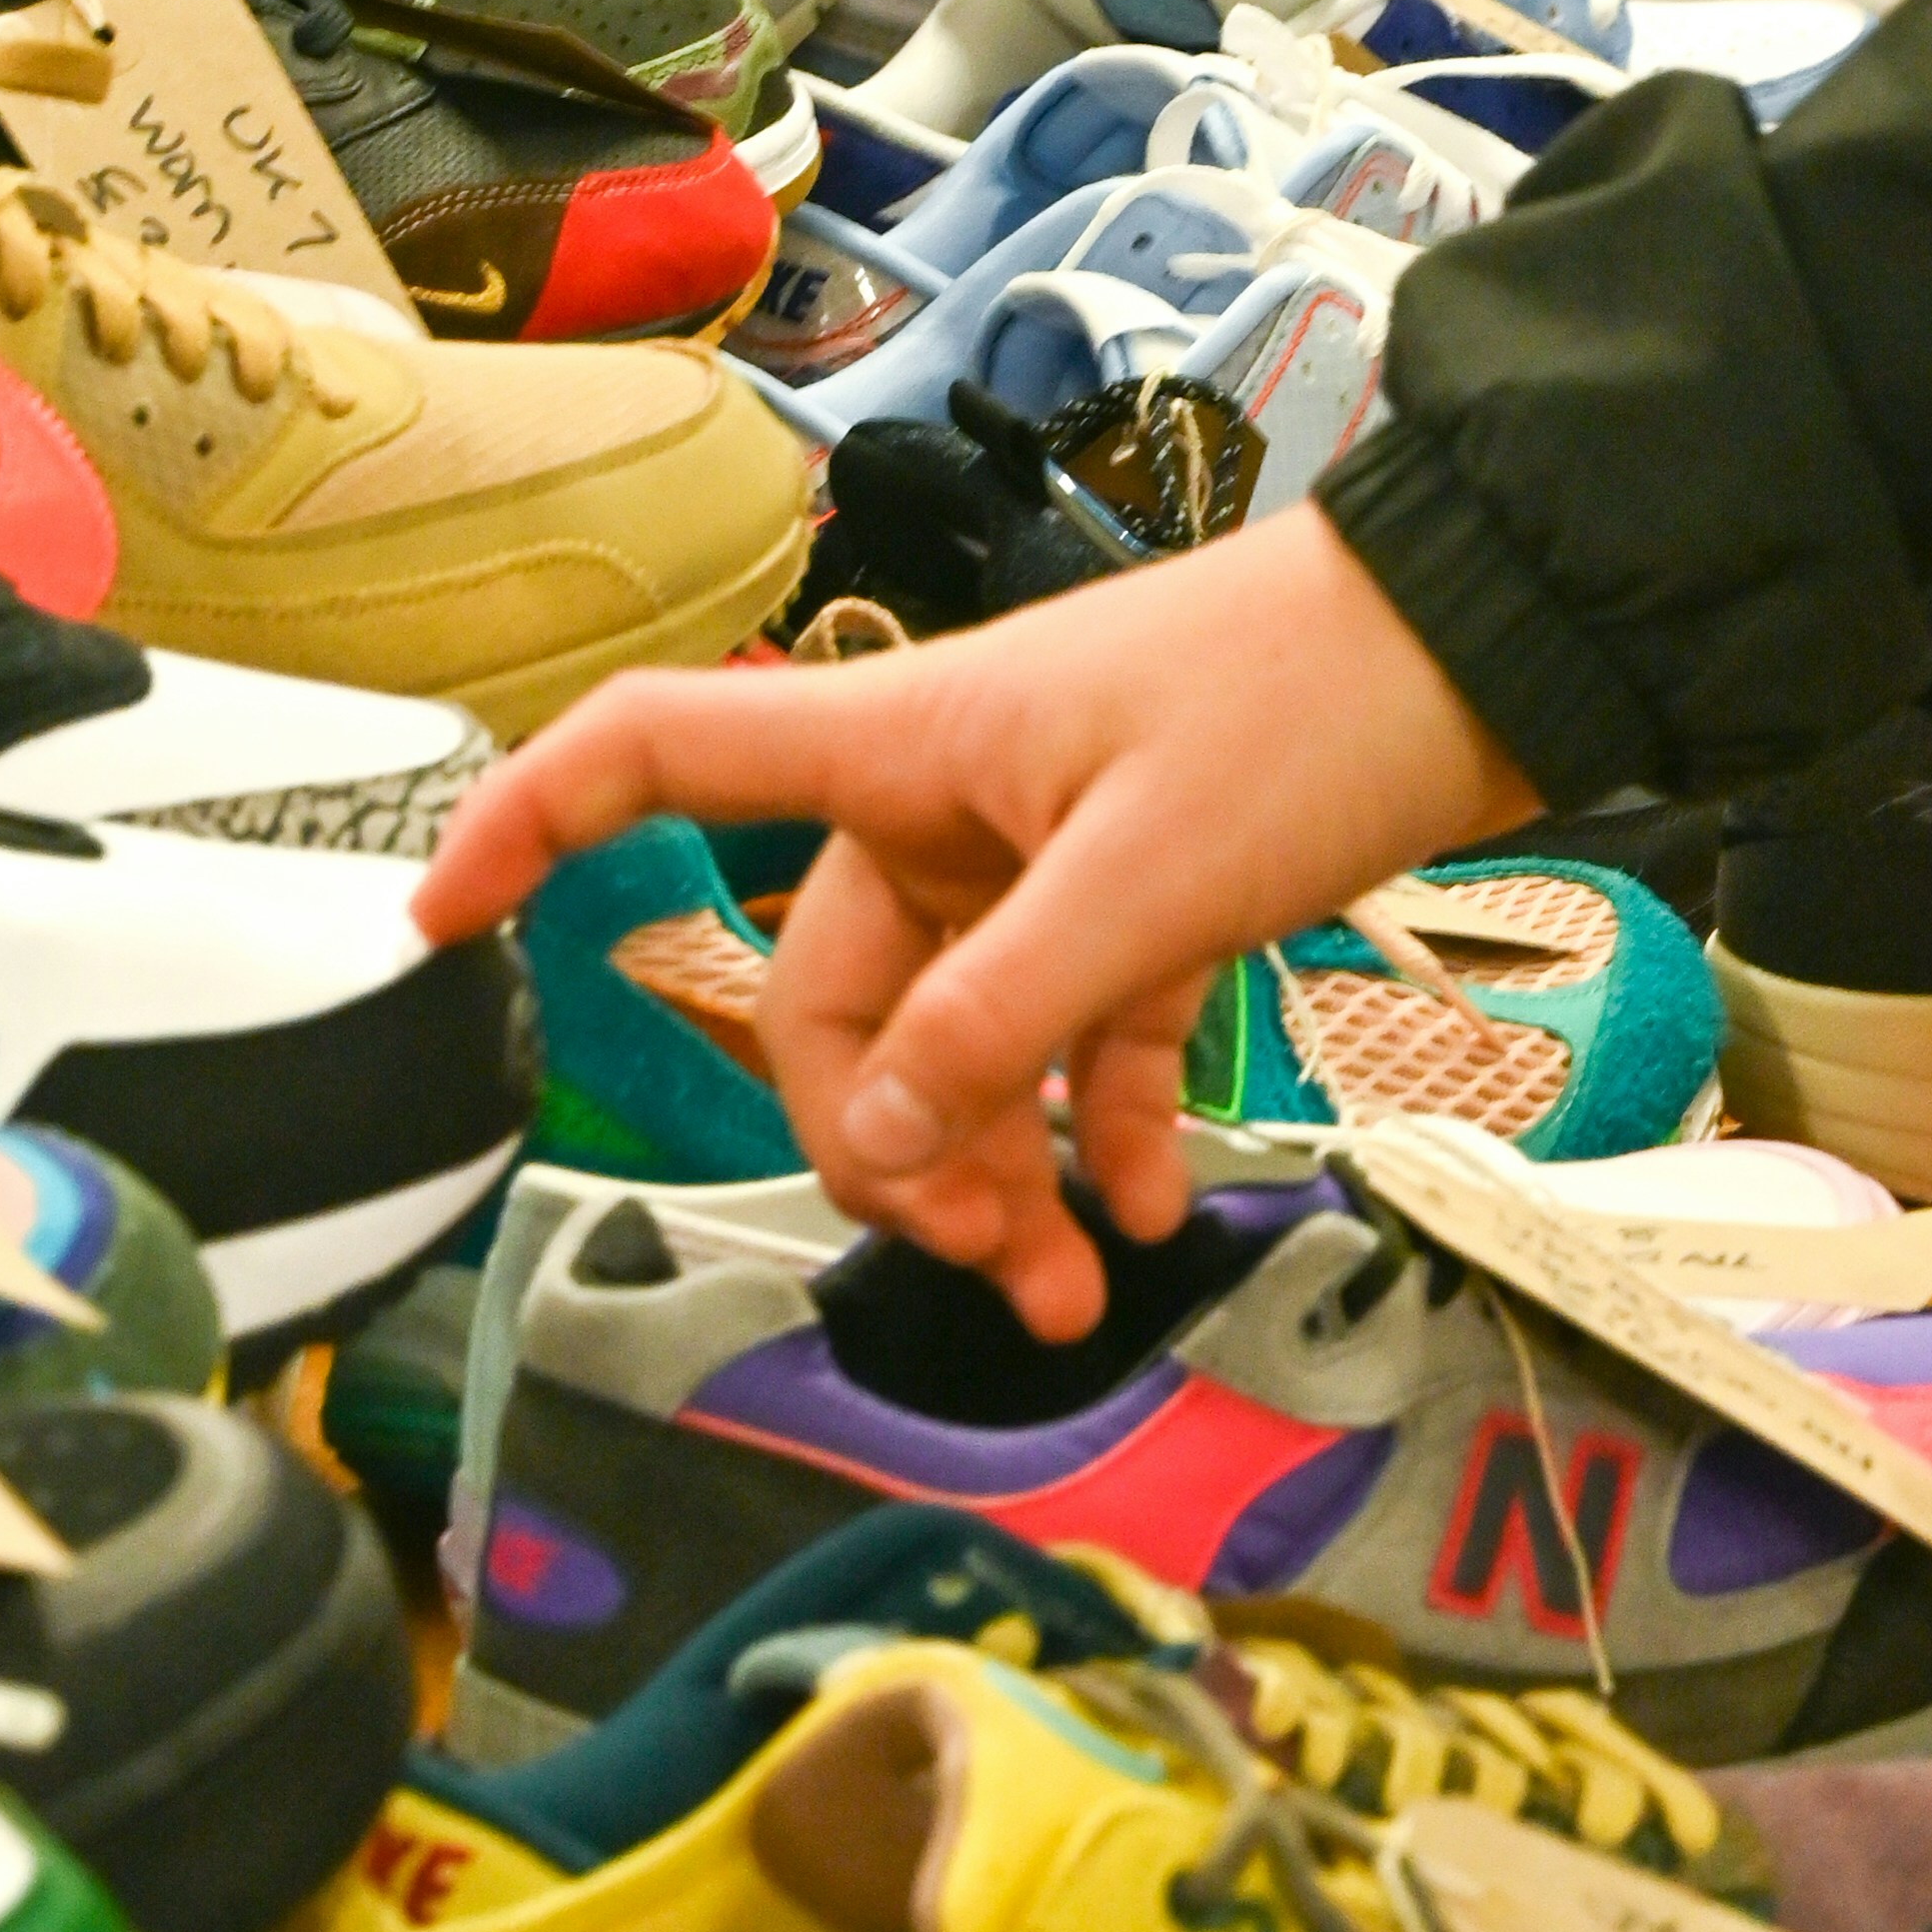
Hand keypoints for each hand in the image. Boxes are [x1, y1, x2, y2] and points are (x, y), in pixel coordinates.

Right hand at [411, 505, 1537, 1340]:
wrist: (1493, 641)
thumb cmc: (1312, 703)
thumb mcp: (1146, 878)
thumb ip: (1003, 1015)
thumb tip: (886, 1135)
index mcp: (903, 741)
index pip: (656, 752)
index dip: (529, 826)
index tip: (438, 924)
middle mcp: (948, 794)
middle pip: (833, 990)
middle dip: (887, 1140)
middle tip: (977, 1258)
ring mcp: (1043, 843)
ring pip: (962, 1033)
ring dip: (998, 1165)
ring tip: (1068, 1289)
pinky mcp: (1144, 885)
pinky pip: (1081, 1029)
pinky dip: (1102, 1121)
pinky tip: (1144, 1209)